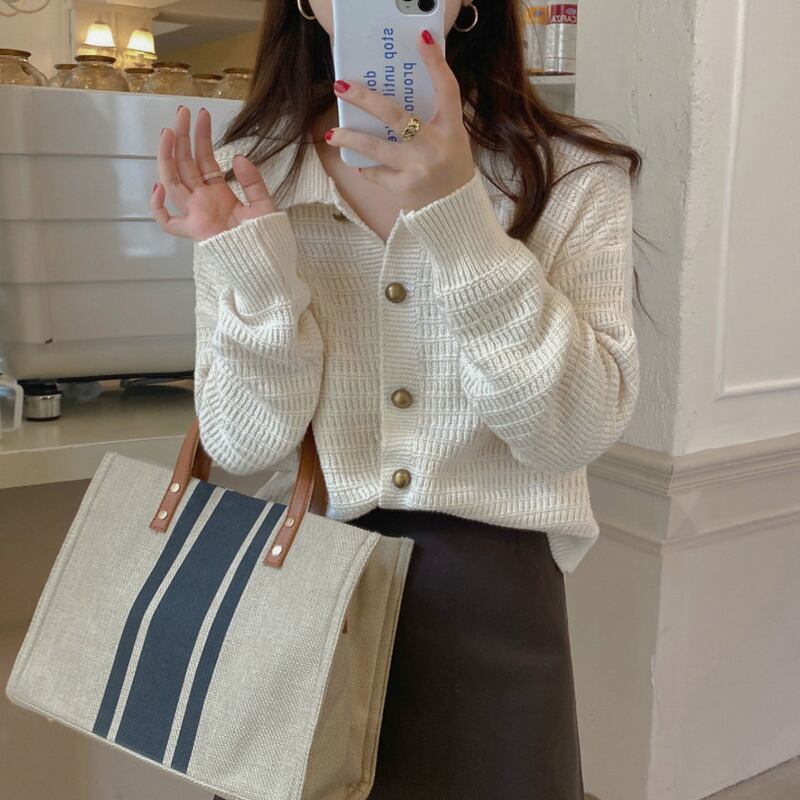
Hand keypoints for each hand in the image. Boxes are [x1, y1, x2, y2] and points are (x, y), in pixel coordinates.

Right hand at [151, 105, 276, 241]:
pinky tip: (159, 187)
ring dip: (168, 156)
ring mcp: (196, 214)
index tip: (201, 115)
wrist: (266, 260)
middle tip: (181, 112)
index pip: (203, 158)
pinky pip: (168, 222)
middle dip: (181, 137)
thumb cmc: (265, 236)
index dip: (200, 137)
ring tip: (168, 131)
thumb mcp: (264, 202)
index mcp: (218, 191)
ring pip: (172, 181)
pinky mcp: (194, 230)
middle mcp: (203, 200)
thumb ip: (253, 181)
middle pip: (185, 163)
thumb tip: (239, 157)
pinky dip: (158, 207)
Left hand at [324, 28, 475, 211]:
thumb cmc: (449, 170)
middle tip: (341, 86)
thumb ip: (429, 119)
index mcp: (452, 129)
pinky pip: (376, 173)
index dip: (435, 63)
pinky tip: (360, 163)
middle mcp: (436, 147)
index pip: (446, 89)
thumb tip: (392, 96)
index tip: (422, 38)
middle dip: (364, 99)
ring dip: (350, 137)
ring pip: (375, 147)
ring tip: (331, 133)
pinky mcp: (404, 189)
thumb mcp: (450, 140)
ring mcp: (418, 169)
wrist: (454, 212)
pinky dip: (366, 167)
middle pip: (395, 115)